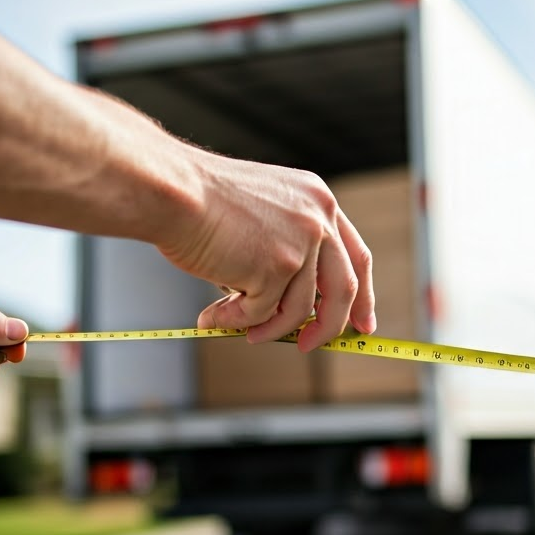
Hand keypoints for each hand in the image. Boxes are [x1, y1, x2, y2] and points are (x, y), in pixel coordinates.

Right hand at [159, 150, 376, 350]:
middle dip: (330, 326)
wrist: (171, 189)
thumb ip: (288, 248)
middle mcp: (318, 219)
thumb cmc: (200, 201)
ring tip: (234, 326)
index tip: (363, 323)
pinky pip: (262, 314)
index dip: (362, 295)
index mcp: (318, 200)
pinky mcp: (277, 267)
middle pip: (344, 288)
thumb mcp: (263, 213)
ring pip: (299, 310)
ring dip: (267, 328)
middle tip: (311, 345)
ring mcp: (301, 243)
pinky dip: (236, 321)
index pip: (356, 256)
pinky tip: (212, 315)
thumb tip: (298, 309)